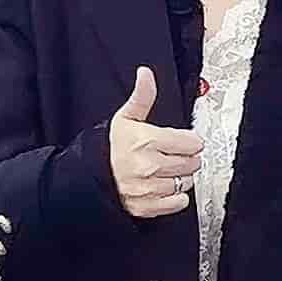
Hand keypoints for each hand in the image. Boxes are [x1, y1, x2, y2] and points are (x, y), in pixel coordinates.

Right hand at [107, 67, 204, 219]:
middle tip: (173, 156)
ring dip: (180, 177)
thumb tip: (146, 74)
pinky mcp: (147, 206)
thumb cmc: (110, 147)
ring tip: (166, 170)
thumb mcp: (125, 118)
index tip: (183, 141)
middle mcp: (149, 166)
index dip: (190, 141)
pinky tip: (163, 186)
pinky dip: (175, 197)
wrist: (90, 175)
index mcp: (147, 141)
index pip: (191, 142)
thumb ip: (142, 96)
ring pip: (186, 183)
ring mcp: (148, 188)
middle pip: (192, 163)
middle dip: (186, 158)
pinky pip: (178, 203)